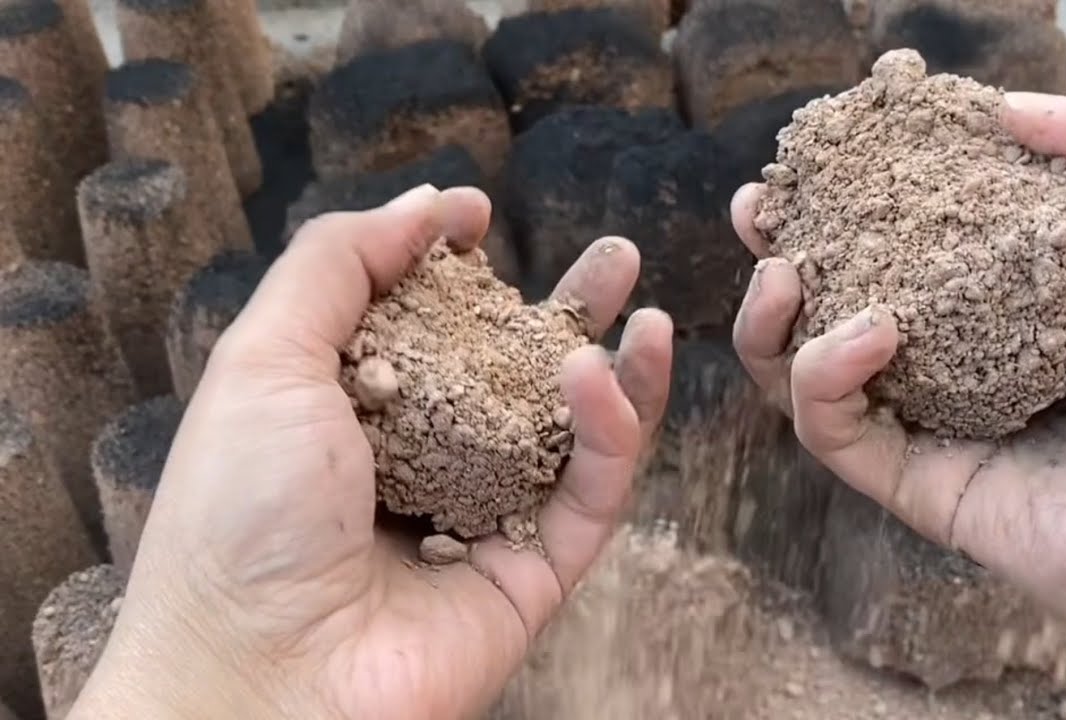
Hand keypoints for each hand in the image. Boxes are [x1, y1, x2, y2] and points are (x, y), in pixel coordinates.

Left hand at [68, 185, 673, 718]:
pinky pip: (591, 493)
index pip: (426, 328)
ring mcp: (484, 518)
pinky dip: (610, 428)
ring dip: (615, 368)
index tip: (478, 217)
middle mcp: (424, 462)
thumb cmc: (238, 517)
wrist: (259, 678)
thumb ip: (338, 264)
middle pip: (515, 374)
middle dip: (567, 312)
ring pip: (571, 434)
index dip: (457, 271)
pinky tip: (601, 368)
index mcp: (353, 413)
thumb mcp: (265, 359)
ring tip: (644, 309)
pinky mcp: (534, 571)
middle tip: (616, 256)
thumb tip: (427, 205)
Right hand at [731, 80, 1065, 719]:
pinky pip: (838, 432)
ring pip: (811, 373)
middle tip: (761, 209)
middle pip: (842, 299)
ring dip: (773, 319)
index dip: (862, 190)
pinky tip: (861, 331)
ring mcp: (938, 425)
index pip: (916, 235)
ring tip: (780, 268)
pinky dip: (823, 377)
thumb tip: (1011, 107)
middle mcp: (968, 356)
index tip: (828, 149)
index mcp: (1022, 296)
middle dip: (788, 249)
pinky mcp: (920, 487)